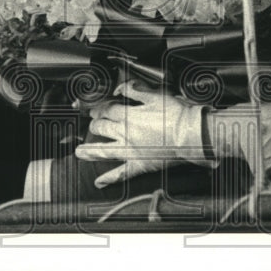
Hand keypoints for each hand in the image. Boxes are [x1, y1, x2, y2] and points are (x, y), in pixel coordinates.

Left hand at [76, 80, 210, 188]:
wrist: (190, 134)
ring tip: (79, 152)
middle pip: (102, 128)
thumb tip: (120, 89)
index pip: (107, 110)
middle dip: (95, 125)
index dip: (100, 109)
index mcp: (129, 115)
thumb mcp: (155, 95)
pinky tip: (100, 182)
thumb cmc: (176, 114)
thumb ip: (135, 90)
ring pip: (104, 150)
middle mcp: (125, 133)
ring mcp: (130, 150)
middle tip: (92, 125)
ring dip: (90, 151)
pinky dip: (110, 178)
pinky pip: (122, 173)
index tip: (96, 110)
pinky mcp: (139, 164)